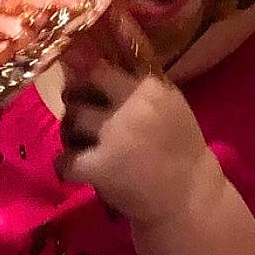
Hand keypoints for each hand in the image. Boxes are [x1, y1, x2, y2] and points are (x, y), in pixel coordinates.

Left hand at [56, 6, 214, 224]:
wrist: (190, 200)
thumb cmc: (178, 150)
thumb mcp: (168, 105)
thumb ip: (136, 83)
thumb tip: (87, 53)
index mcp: (150, 87)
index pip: (100, 62)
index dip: (81, 63)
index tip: (70, 61)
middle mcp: (132, 105)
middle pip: (79, 87)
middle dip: (75, 100)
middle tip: (84, 117)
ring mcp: (115, 135)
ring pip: (69, 120)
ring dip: (71, 134)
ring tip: (86, 147)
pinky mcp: (102, 167)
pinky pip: (64, 160)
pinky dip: (66, 167)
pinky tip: (79, 170)